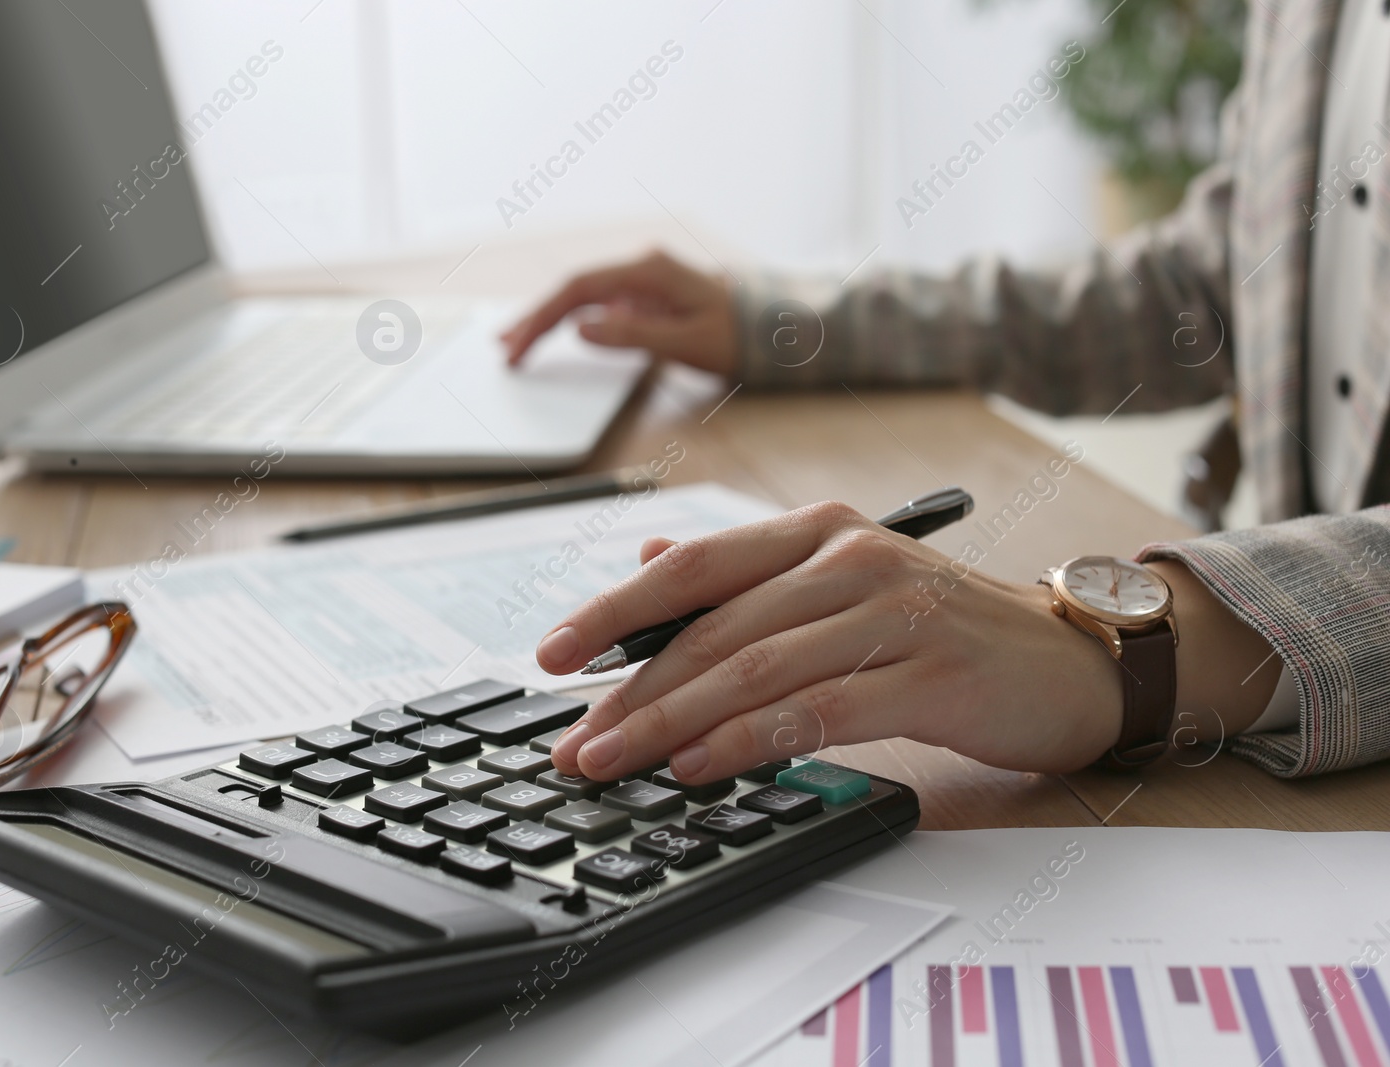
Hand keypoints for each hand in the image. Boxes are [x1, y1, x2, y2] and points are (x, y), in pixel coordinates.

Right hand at [500, 250, 736, 375]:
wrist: (774, 326)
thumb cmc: (738, 336)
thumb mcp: (687, 343)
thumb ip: (632, 336)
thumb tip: (580, 329)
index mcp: (648, 271)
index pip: (578, 290)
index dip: (542, 318)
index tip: (519, 346)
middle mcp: (641, 267)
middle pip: (573, 288)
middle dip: (536, 318)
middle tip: (505, 348)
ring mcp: (643, 279)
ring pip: (582, 294)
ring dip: (549, 317)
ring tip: (516, 341)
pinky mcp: (646, 294)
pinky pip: (598, 302)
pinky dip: (571, 318)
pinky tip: (554, 332)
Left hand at [536, 501, 1128, 780]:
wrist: (1067, 660)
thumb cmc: (942, 628)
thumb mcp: (838, 586)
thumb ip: (747, 576)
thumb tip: (648, 560)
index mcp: (817, 531)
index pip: (693, 566)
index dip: (612, 610)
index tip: (550, 656)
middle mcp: (850, 559)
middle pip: (713, 627)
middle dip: (631, 691)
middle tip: (577, 742)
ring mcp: (893, 614)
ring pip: (755, 669)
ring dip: (673, 723)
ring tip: (616, 762)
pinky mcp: (931, 676)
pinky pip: (818, 711)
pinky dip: (749, 740)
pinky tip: (700, 766)